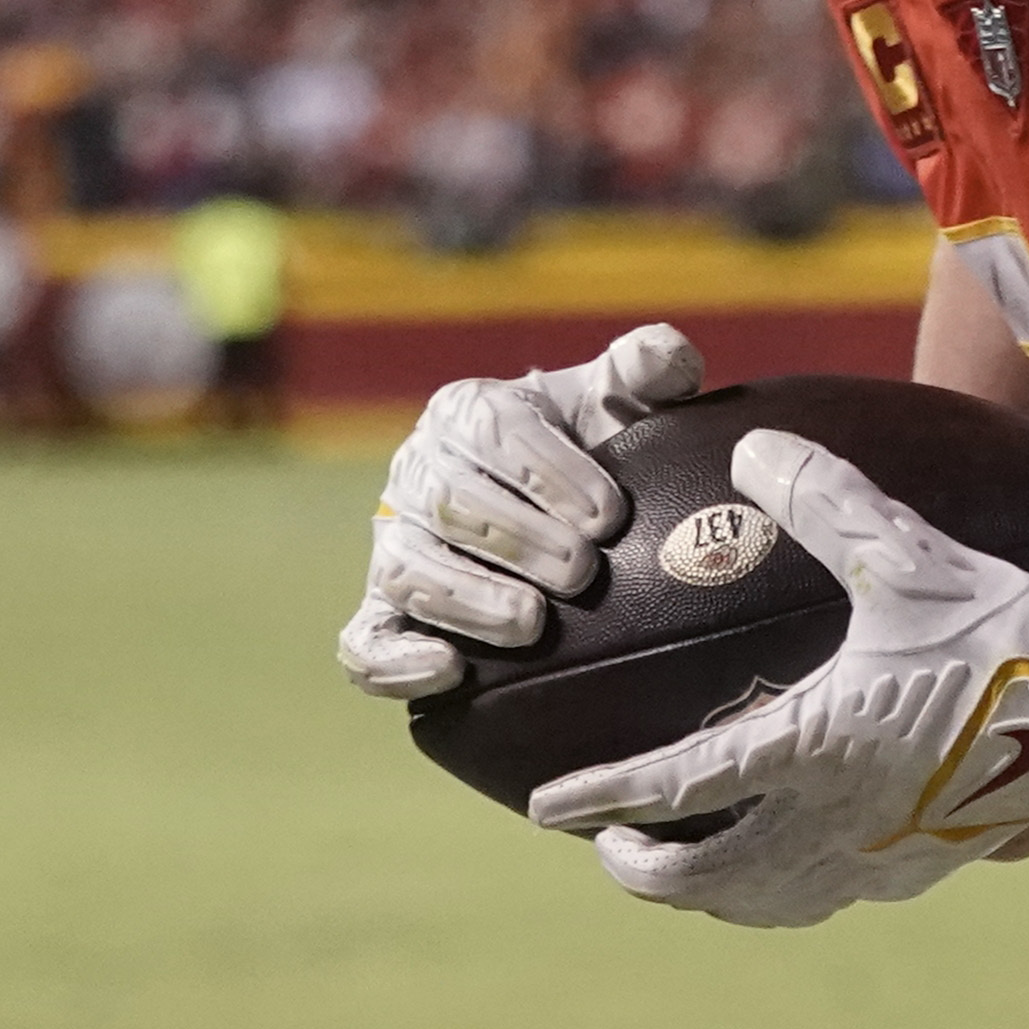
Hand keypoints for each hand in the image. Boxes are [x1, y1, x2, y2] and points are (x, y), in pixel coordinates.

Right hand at [338, 323, 706, 697]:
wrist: (558, 507)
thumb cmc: (592, 444)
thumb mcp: (620, 400)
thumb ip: (647, 367)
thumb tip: (663, 357)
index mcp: (468, 412)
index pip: (494, 432)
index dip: (548, 473)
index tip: (609, 517)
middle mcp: (419, 473)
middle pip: (450, 503)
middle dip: (518, 539)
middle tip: (583, 573)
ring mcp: (395, 543)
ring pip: (406, 569)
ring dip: (468, 597)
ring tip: (531, 624)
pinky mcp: (384, 611)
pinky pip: (365, 639)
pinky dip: (395, 659)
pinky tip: (449, 671)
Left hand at [523, 427, 1028, 927]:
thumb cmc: (1003, 628)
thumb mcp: (907, 553)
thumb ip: (824, 499)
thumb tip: (755, 446)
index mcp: (809, 747)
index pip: (676, 786)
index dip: (602, 797)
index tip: (548, 808)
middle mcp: (830, 819)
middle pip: (705, 877)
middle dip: (643, 869)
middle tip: (611, 845)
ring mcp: (879, 854)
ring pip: (766, 902)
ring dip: (712, 894)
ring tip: (688, 871)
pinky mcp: (927, 865)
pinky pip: (835, 896)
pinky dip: (789, 892)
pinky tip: (798, 868)